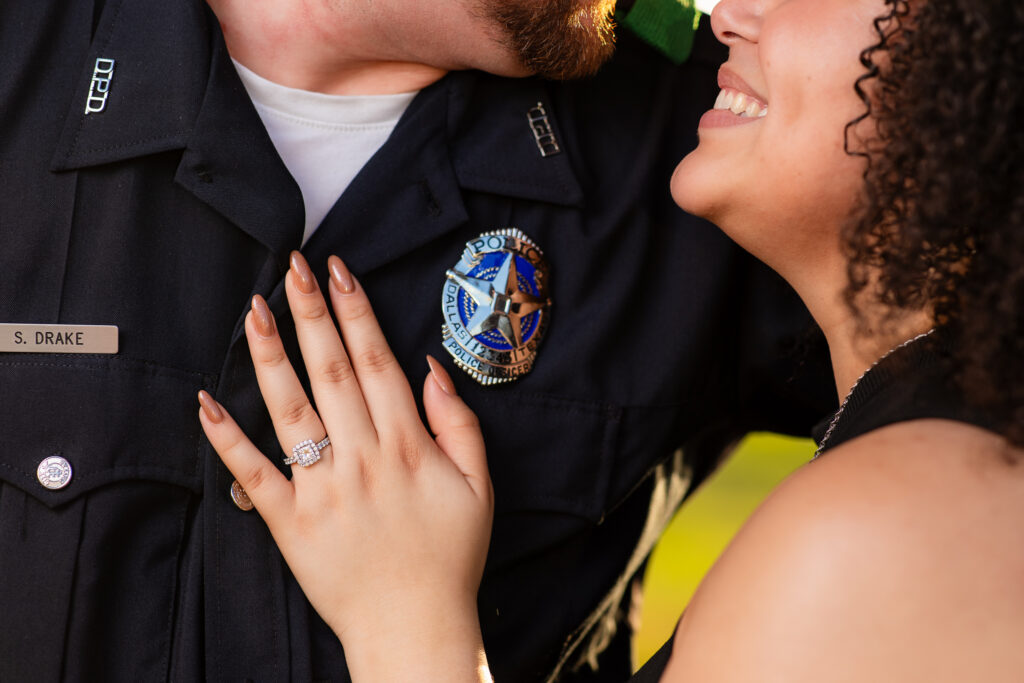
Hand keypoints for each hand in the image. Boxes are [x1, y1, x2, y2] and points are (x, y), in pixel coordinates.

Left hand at [198, 252, 492, 680]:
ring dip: (270, 355)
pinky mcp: (289, 522)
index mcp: (407, 446)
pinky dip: (227, 438)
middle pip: (331, 371)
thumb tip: (432, 369)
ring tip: (254, 310)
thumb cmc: (449, 557)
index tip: (338, 273)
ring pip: (290, 409)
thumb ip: (459, 423)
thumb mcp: (479, 486)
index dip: (356, 313)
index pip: (377, 362)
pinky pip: (253, 474)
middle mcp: (362, 458)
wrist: (414, 627)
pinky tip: (206, 402)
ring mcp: (321, 489)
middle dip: (311, 313)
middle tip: (292, 268)